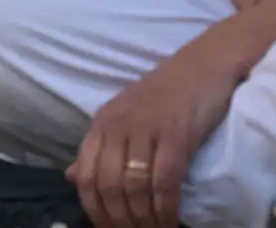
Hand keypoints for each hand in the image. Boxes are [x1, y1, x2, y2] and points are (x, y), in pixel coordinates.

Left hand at [71, 38, 237, 227]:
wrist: (205, 64)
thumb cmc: (166, 93)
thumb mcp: (123, 117)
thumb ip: (99, 148)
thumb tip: (70, 177)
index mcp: (102, 123)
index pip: (85, 176)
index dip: (94, 211)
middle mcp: (118, 125)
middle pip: (109, 186)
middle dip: (120, 220)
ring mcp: (146, 128)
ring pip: (134, 187)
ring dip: (143, 219)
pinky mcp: (176, 133)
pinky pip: (164, 181)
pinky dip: (165, 208)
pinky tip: (170, 221)